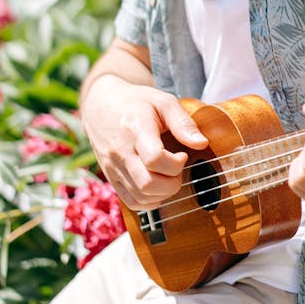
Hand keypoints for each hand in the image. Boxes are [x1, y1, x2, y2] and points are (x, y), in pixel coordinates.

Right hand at [80, 77, 206, 211]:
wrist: (101, 104)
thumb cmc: (137, 102)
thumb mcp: (163, 102)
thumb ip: (183, 123)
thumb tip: (202, 144)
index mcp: (135, 129)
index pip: (155, 159)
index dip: (176, 163)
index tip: (182, 155)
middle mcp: (120, 152)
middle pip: (148, 184)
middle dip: (173, 183)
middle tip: (178, 167)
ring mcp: (113, 167)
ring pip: (140, 197)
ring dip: (163, 193)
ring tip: (169, 175)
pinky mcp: (111, 177)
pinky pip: (131, 201)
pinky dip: (149, 201)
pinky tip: (158, 187)